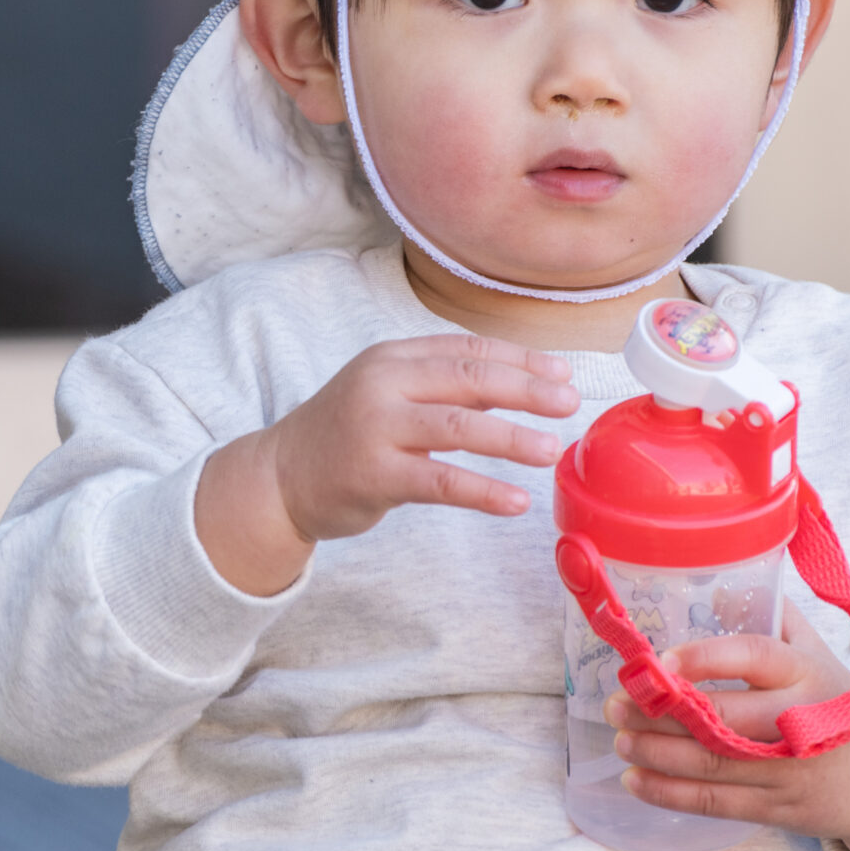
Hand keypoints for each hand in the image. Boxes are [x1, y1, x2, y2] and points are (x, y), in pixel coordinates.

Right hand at [195, 333, 578, 594]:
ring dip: (512, 439)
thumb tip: (520, 384)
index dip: (520, 359)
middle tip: (569, 402)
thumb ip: (444, 387)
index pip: (467, 350)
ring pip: (459, 426)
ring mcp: (376, 428)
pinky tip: (516, 501)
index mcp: (392, 358)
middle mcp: (383, 384)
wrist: (280, 477)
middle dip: (526, 388)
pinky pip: (439, 481)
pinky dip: (483, 490)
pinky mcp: (373, 474)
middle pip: (468, 378)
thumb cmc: (344, 435)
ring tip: (551, 449)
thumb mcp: (389, 394)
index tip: (561, 372)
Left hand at [606, 614, 849, 850]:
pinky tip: (635, 779)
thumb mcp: (815, 652)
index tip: (660, 659)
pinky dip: (670, 793)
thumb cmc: (838, 702)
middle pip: (722, 718)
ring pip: (711, 764)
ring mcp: (789, 770)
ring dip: (656, 753)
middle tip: (617, 700)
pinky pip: (716, 802)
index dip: (705, 657)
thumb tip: (713, 581)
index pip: (753, 657)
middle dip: (661, 712)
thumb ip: (771, 618)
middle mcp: (800, 720)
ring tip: (620, 737)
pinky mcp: (779, 809)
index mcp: (806, 671)